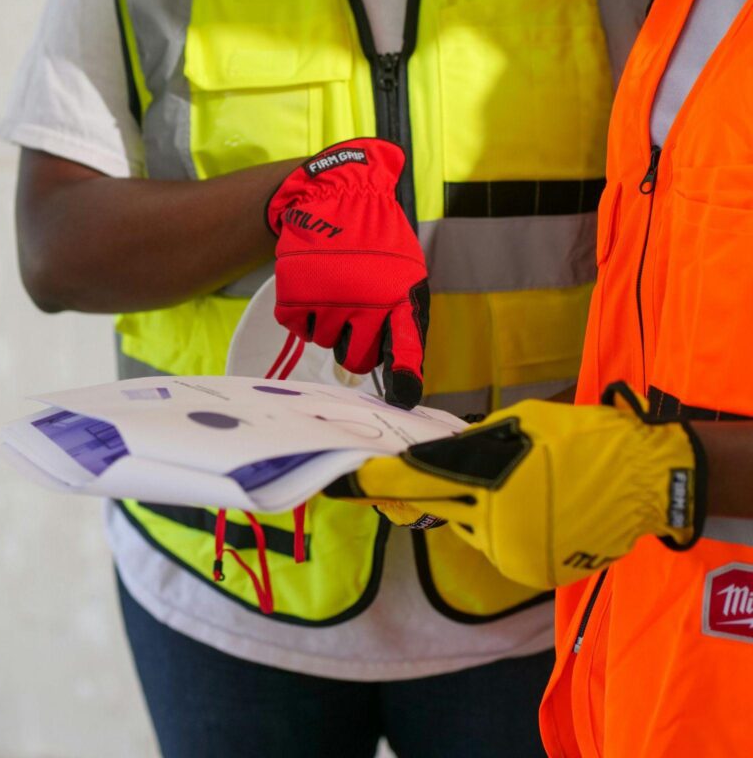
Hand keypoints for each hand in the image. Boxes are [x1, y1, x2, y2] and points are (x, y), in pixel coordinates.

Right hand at [266, 139, 428, 408]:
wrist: (338, 194)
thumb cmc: (378, 240)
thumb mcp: (406, 273)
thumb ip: (404, 319)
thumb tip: (402, 375)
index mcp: (398, 296)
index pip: (403, 345)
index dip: (402, 374)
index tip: (402, 398)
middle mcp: (363, 301)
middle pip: (356, 359)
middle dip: (354, 343)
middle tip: (355, 314)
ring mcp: (326, 298)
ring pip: (324, 342)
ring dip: (327, 323)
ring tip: (335, 288)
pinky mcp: (294, 292)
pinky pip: (296, 326)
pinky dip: (301, 313)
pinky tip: (313, 286)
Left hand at [325, 383, 707, 588]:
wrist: (644, 480)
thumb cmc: (583, 438)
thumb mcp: (524, 423)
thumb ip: (473, 442)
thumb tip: (430, 453)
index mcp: (491, 478)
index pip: (420, 480)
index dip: (381, 479)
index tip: (348, 478)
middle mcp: (494, 520)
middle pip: (437, 506)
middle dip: (424, 490)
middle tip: (413, 478)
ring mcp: (512, 550)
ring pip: (468, 526)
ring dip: (474, 508)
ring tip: (514, 486)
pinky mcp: (529, 570)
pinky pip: (495, 545)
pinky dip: (500, 528)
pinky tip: (530, 510)